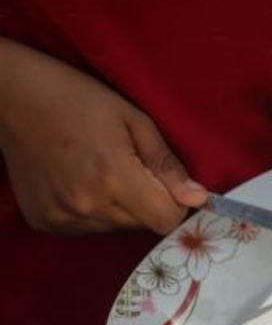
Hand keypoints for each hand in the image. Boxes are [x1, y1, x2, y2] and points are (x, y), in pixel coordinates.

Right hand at [0, 38, 206, 234]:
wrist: (13, 96)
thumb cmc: (78, 99)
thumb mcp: (134, 120)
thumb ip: (166, 164)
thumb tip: (199, 198)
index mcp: (114, 178)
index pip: (166, 220)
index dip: (174, 204)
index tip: (165, 183)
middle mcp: (87, 205)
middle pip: (142, 225)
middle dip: (146, 202)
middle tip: (126, 166)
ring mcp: (62, 216)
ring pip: (115, 228)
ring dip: (118, 207)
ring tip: (97, 170)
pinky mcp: (45, 221)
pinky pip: (87, 228)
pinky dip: (91, 211)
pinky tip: (77, 180)